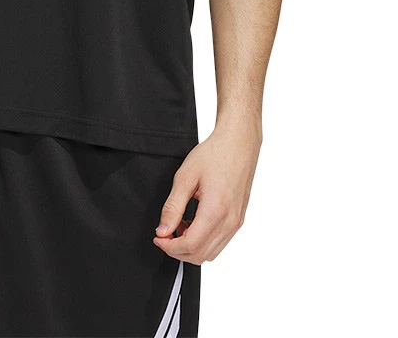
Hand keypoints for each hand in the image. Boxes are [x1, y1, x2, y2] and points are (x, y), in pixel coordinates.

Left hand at [152, 119, 261, 263]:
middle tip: (164, 234)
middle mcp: (230, 222)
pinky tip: (193, 224)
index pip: (190, 246)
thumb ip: (172, 207)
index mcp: (215, 211)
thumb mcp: (185, 176)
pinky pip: (220, 243)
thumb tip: (162, 230)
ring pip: (211, 253)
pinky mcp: (238, 220)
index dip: (170, 247)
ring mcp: (236, 223)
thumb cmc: (214, 154)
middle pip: (200, 255)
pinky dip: (203, 241)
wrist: (239, 143)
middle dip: (178, 250)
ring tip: (179, 226)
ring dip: (191, 247)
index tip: (158, 237)